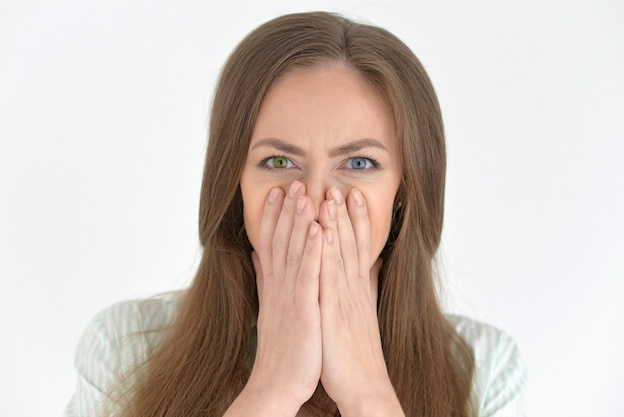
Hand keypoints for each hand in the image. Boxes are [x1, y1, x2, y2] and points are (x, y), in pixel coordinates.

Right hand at [245, 181, 323, 411]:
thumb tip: (258, 255)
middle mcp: (278, 286)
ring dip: (300, 221)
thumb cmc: (282, 347)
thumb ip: (265, 279)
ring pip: (295, 251)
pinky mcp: (303, 309)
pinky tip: (319, 229)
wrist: (278, 383)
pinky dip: (313, 250)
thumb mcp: (271, 307)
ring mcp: (290, 296)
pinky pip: (308, 275)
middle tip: (293, 183)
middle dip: (287, 210)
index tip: (278, 191)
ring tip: (306, 194)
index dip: (274, 216)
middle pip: (281, 241)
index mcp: (274, 285)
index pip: (271, 243)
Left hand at [317, 187, 402, 415]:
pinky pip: (329, 275)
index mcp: (357, 290)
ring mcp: (345, 299)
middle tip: (343, 185)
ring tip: (333, 196)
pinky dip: (327, 251)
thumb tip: (366, 266)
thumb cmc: (356, 354)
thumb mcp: (360, 315)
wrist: (364, 387)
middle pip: (351, 244)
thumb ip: (363, 288)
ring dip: (337, 223)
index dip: (357, 220)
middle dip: (347, 214)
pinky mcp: (333, 312)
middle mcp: (354, 290)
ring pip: (341, 254)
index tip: (352, 195)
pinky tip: (323, 230)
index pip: (358, 247)